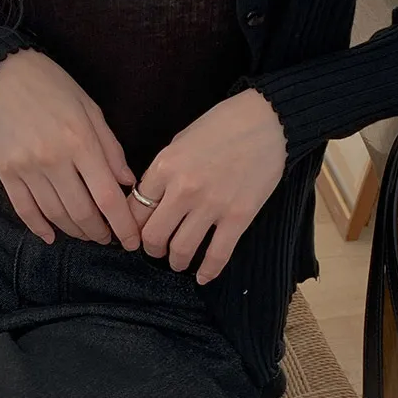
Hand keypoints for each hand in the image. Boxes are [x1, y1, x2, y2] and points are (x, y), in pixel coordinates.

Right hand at [0, 49, 140, 248]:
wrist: (4, 74)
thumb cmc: (54, 88)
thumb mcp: (91, 110)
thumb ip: (111, 149)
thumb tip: (127, 183)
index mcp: (81, 142)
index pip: (107, 197)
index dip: (123, 225)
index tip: (131, 241)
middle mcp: (53, 159)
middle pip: (82, 212)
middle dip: (100, 233)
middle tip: (109, 238)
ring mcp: (27, 168)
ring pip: (55, 215)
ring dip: (75, 232)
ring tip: (87, 234)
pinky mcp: (6, 172)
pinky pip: (24, 209)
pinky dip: (39, 227)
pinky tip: (51, 236)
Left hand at [128, 88, 286, 283]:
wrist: (266, 121)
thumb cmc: (222, 126)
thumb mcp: (180, 141)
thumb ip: (163, 172)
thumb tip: (151, 199)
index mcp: (164, 167)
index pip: (135, 209)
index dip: (132, 227)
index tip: (135, 233)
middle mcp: (183, 189)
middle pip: (153, 236)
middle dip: (151, 249)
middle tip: (156, 251)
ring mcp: (211, 205)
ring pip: (181, 250)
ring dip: (175, 262)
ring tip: (178, 262)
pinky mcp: (238, 217)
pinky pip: (217, 255)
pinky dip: (207, 271)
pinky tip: (202, 277)